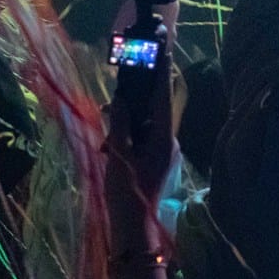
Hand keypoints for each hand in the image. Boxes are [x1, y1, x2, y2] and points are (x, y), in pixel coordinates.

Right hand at [102, 33, 174, 246]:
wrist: (136, 231)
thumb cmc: (128, 194)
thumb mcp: (120, 157)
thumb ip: (121, 128)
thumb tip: (120, 103)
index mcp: (163, 137)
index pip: (161, 96)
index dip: (160, 71)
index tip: (162, 47)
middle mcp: (168, 142)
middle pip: (154, 108)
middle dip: (139, 92)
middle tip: (129, 72)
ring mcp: (163, 153)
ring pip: (146, 125)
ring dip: (129, 117)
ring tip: (110, 110)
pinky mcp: (154, 163)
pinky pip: (142, 140)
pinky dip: (128, 134)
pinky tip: (111, 139)